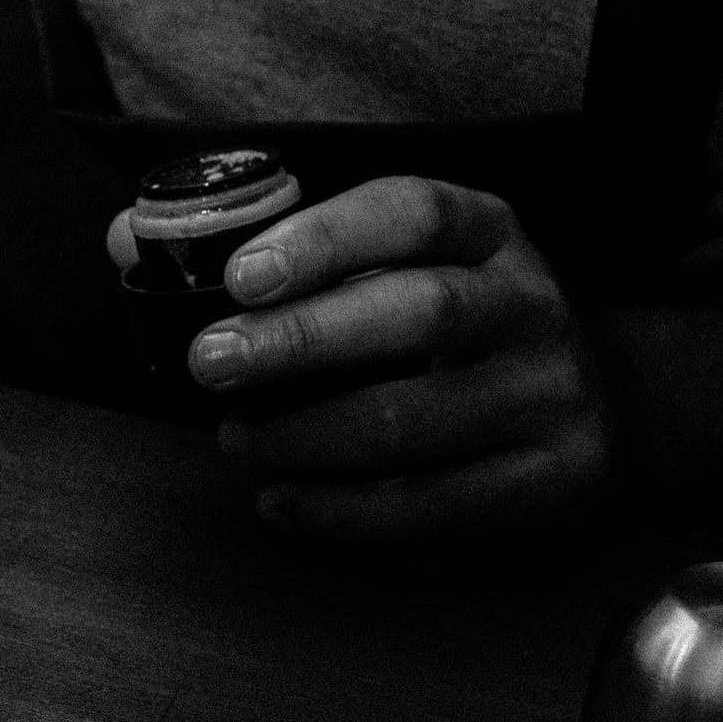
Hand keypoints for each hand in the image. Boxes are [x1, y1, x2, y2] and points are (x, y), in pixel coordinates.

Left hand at [184, 176, 615, 538]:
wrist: (596, 410)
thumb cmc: (445, 327)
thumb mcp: (387, 268)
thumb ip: (264, 250)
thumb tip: (126, 238)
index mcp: (488, 231)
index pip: (414, 211)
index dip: (325, 239)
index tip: (241, 274)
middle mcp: (531, 303)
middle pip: (419, 311)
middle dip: (301, 340)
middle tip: (211, 363)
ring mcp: (551, 392)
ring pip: (419, 417)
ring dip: (308, 434)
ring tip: (236, 438)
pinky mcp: (558, 478)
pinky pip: (439, 503)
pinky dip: (346, 510)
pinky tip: (281, 501)